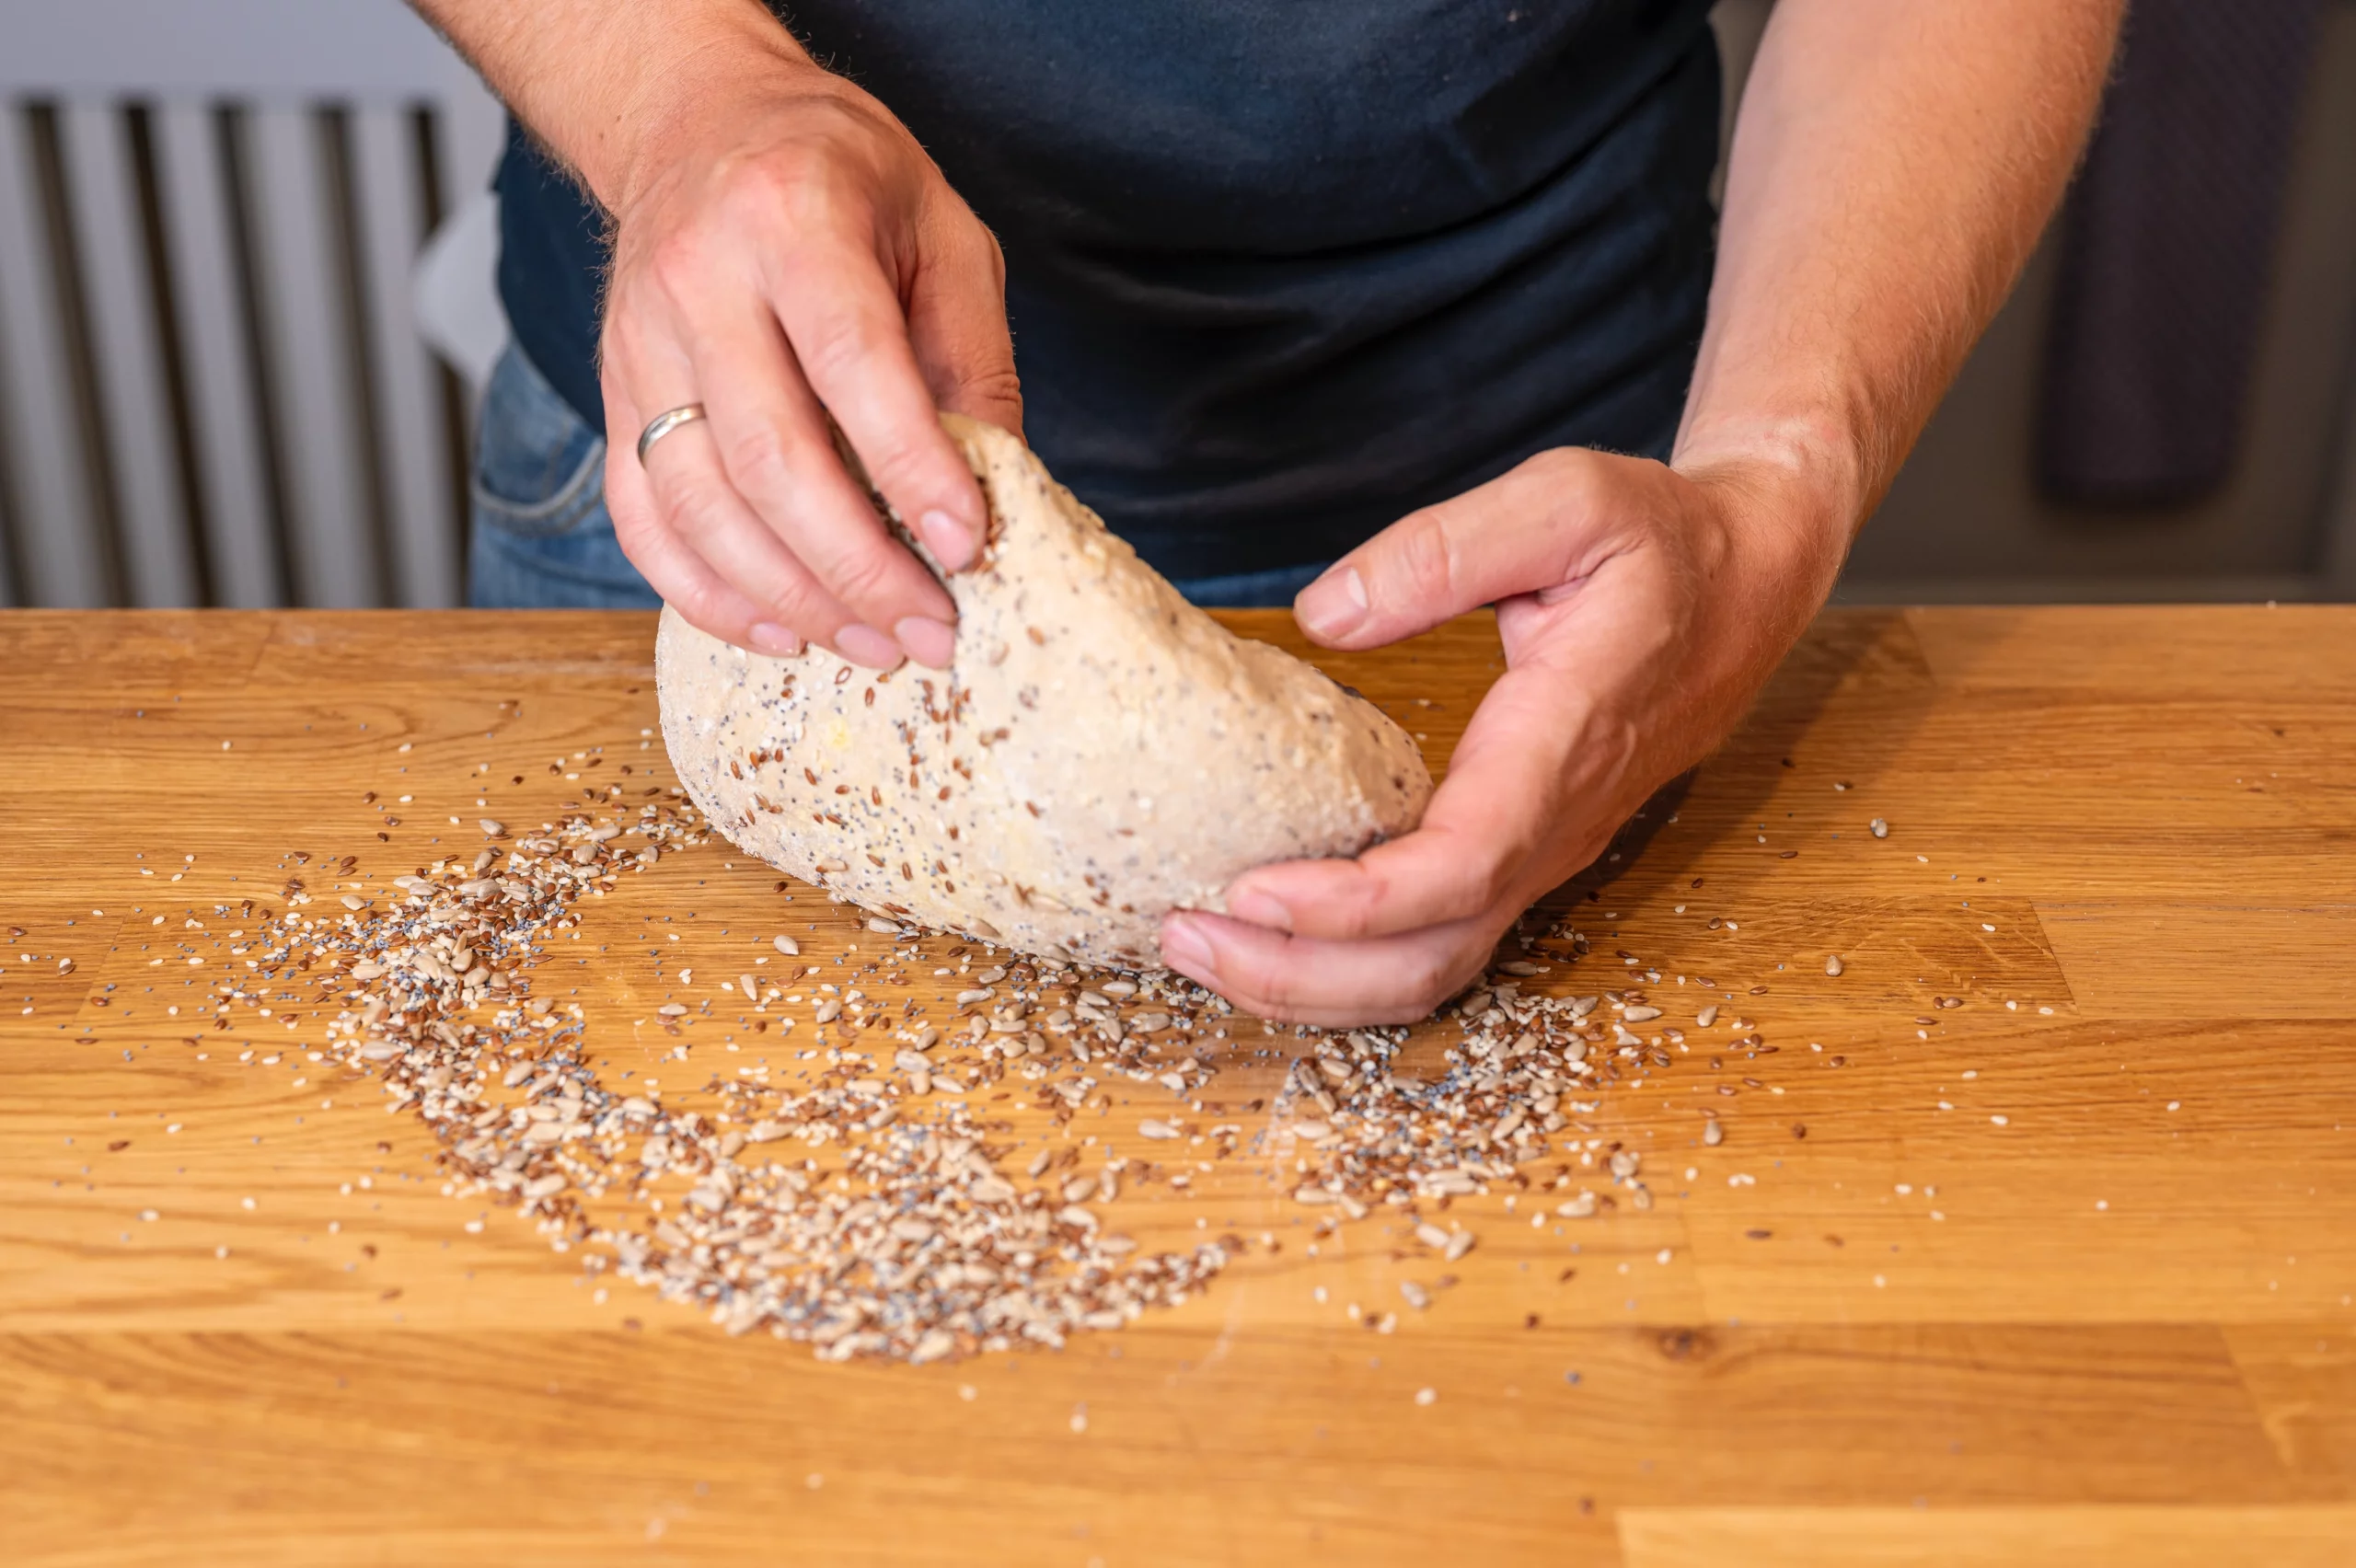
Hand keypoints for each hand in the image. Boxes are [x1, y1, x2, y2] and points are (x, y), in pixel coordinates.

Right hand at [597, 62, 1020, 668]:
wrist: (701, 123)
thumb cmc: (842, 180)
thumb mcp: (943, 233)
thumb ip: (973, 361)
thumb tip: (999, 502)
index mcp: (794, 220)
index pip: (852, 365)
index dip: (912, 469)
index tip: (969, 547)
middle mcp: (700, 282)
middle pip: (769, 458)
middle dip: (859, 566)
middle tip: (932, 630)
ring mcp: (640, 344)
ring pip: (701, 506)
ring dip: (793, 598)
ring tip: (875, 644)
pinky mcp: (613, 395)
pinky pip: (643, 519)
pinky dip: (708, 593)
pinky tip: (782, 631)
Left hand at [1156, 443, 1847, 1025]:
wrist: (1749, 585)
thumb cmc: (1660, 541)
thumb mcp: (1566, 501)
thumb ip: (1445, 549)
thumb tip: (1326, 612)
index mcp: (1563, 743)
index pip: (1460, 864)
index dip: (1352, 903)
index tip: (1250, 890)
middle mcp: (1553, 826)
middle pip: (1430, 956)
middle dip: (1301, 971)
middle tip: (1182, 936)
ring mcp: (1540, 854)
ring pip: (1431, 970)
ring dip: (1314, 984)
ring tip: (1201, 947)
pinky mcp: (1520, 856)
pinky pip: (1435, 944)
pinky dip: (1346, 963)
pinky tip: (1269, 933)